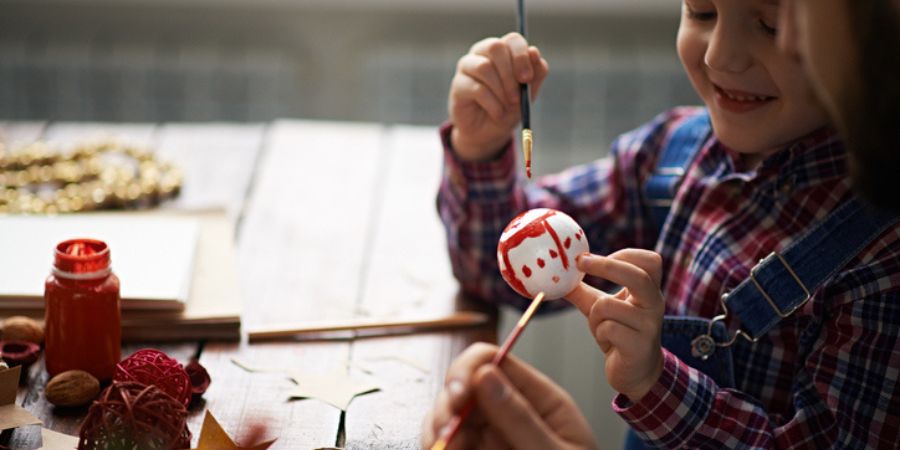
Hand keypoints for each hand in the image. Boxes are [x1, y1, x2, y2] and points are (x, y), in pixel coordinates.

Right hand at [421, 343, 597, 449]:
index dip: (467, 369)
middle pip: (461, 386)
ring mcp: (489, 437)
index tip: (457, 396)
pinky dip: (437, 446)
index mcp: (539, 400)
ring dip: (437, 429)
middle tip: (444, 432)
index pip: (495, 361)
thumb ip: (520, 418)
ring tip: (443, 449)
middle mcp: (509, 412)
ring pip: (447, 416)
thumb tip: (485, 373)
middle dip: (446, 405)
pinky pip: (446, 443)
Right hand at [448, 32, 548, 160]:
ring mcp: (467, 67)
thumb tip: (534, 51)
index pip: (512, 40)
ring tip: (508, 107)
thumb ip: (536, 72)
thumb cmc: (509, 107)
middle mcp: (482, 53)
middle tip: (518, 96)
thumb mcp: (528, 92)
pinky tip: (498, 114)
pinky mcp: (458, 85)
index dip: (521, 56)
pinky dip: (493, 104)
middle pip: (495, 47)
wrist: (490, 132)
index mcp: (502, 50)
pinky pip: (477, 89)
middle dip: (510, 73)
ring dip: (501, 91)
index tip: (526, 78)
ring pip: (484, 67)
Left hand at [565, 249, 664, 402]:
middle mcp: (654, 304)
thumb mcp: (602, 308)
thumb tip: (557, 276)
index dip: (624, 254)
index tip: (595, 258)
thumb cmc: (620, 334)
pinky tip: (608, 342)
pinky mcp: (639, 346)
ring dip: (595, 315)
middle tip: (581, 262)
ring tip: (602, 327)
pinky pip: (608, 329)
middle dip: (606, 266)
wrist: (636, 372)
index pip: (650, 260)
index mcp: (649, 291)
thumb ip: (583, 291)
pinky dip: (600, 334)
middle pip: (637, 275)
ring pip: (608, 305)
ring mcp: (649, 325)